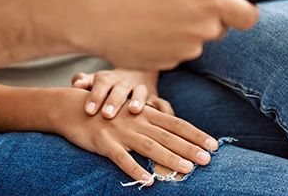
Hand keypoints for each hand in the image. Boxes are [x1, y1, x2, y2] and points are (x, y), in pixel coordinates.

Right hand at [48, 87, 216, 185]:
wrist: (74, 108)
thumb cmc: (106, 112)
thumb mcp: (131, 114)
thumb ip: (151, 123)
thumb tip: (175, 136)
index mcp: (145, 113)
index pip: (176, 124)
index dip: (195, 134)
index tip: (214, 144)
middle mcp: (136, 121)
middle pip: (168, 135)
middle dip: (189, 148)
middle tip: (209, 159)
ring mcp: (121, 132)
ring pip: (149, 146)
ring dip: (169, 158)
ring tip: (187, 170)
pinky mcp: (105, 143)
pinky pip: (121, 158)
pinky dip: (134, 169)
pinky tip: (147, 180)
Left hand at [72, 69, 167, 117]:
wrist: (135, 72)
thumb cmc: (108, 84)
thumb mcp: (95, 81)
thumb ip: (84, 81)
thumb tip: (76, 82)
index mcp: (108, 79)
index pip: (101, 85)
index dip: (95, 97)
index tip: (89, 110)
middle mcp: (126, 83)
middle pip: (120, 90)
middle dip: (114, 102)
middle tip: (107, 115)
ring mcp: (142, 90)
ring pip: (142, 93)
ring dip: (139, 101)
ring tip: (134, 111)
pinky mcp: (156, 98)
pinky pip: (163, 103)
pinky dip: (164, 111)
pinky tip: (164, 118)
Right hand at [77, 0, 257, 69]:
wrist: (93, 12)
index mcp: (210, 2)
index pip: (248, 16)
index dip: (242, 9)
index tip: (232, 4)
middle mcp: (202, 31)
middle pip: (217, 27)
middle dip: (204, 14)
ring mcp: (182, 51)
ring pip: (193, 39)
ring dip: (181, 27)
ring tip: (151, 9)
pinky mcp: (163, 64)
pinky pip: (172, 51)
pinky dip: (162, 40)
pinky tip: (141, 24)